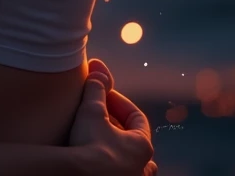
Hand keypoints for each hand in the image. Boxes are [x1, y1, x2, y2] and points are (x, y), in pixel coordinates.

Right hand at [70, 60, 155, 174]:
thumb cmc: (92, 147)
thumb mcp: (92, 112)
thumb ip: (97, 90)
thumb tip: (98, 69)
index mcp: (142, 145)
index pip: (137, 118)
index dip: (119, 102)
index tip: (102, 95)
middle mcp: (142, 168)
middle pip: (136, 144)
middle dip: (120, 130)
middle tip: (102, 120)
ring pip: (130, 165)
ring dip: (118, 153)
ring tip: (100, 145)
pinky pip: (118, 174)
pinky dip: (111, 167)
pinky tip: (96, 163)